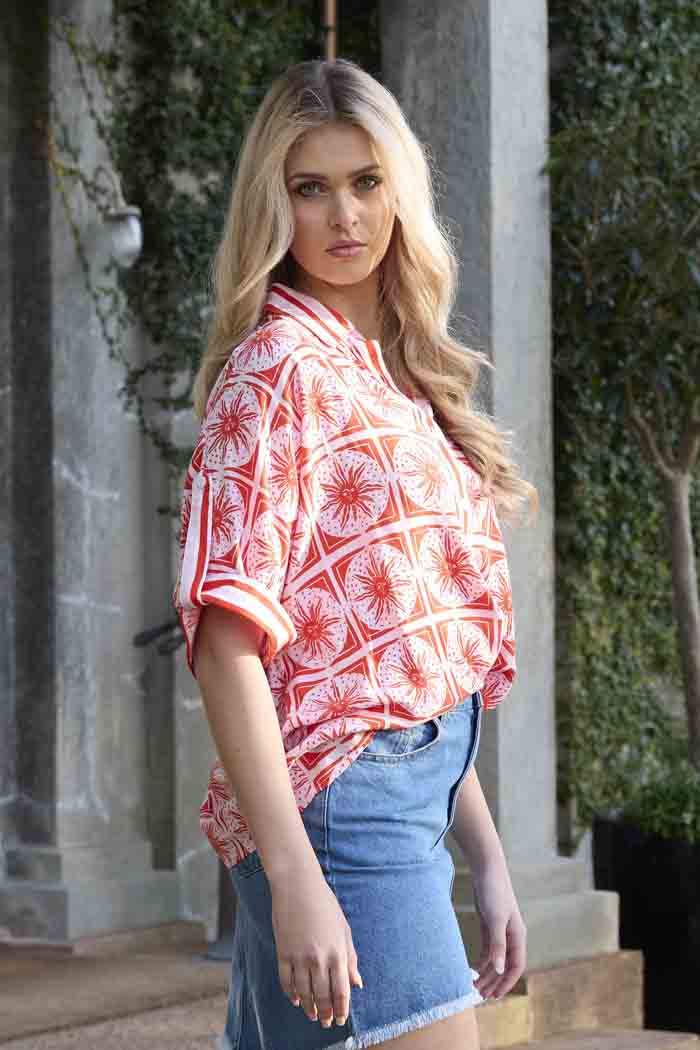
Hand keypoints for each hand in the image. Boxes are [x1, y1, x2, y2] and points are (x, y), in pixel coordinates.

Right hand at [270, 861, 362, 1027]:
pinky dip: (291, 994)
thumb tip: (357, 983)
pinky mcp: (283, 952)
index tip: (340, 1019)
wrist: (298, 885)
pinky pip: (286, 981)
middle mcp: (319, 958)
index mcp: (338, 952)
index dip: (341, 1009)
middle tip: (326, 1023)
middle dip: (326, 1014)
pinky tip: (296, 1000)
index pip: (341, 991)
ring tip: (313, 1015)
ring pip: (304, 992)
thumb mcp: (344, 929)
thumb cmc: (325, 904)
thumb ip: (350, 958)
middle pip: (323, 996)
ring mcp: (299, 957)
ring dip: (309, 1008)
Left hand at [470, 857, 526, 1000]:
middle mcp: (511, 935)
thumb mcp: (495, 920)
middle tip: (480, 995)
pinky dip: (482, 960)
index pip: (516, 966)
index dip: (507, 982)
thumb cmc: (494, 891)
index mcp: (518, 935)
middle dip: (494, 981)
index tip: (495, 995)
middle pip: (505, 965)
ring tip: (475, 986)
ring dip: (487, 973)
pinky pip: (488, 948)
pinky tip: (473, 968)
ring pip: (496, 958)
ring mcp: (500, 930)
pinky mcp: (489, 924)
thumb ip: (498, 945)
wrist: (486, 868)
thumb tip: (500, 969)